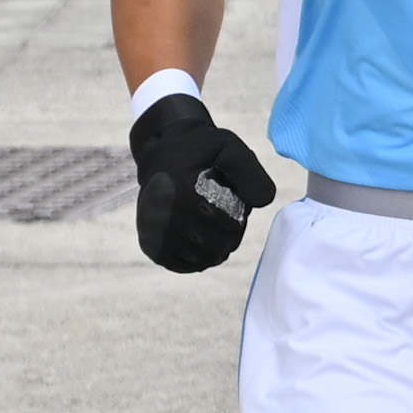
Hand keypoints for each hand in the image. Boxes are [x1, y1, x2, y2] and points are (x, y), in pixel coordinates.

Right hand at [130, 90, 272, 274]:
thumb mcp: (229, 148)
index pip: (228, 225)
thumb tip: (263, 202)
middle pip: (216, 245)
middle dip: (230, 236)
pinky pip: (180, 264)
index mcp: (183, 191)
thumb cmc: (201, 151)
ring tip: (214, 230)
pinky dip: (196, 259)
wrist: (162, 154)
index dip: (238, 220)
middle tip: (227, 221)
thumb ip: (249, 171)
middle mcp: (163, 214)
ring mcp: (154, 232)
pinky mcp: (149, 244)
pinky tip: (201, 243)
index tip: (233, 207)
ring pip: (200, 258)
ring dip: (215, 249)